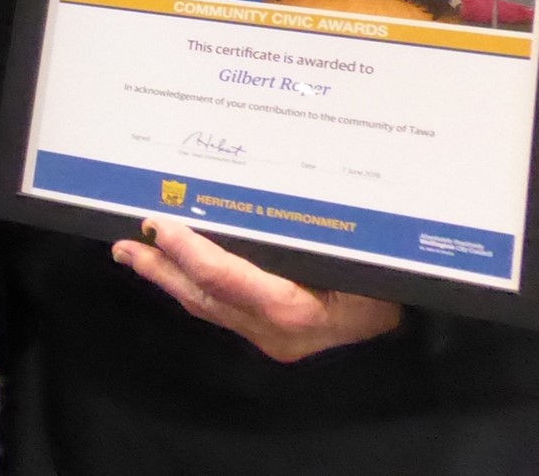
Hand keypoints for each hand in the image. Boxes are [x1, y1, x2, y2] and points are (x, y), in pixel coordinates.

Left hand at [113, 216, 401, 362]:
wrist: (414, 321)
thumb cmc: (390, 277)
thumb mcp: (359, 257)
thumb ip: (310, 240)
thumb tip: (260, 201)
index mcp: (297, 309)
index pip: (229, 280)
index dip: (191, 252)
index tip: (160, 224)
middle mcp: (276, 329)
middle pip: (206, 297)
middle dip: (162, 268)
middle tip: (124, 242)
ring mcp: (271, 336)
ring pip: (207, 305)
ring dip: (168, 277)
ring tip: (133, 253)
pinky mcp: (270, 334)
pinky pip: (222, 308)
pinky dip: (193, 286)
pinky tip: (172, 269)